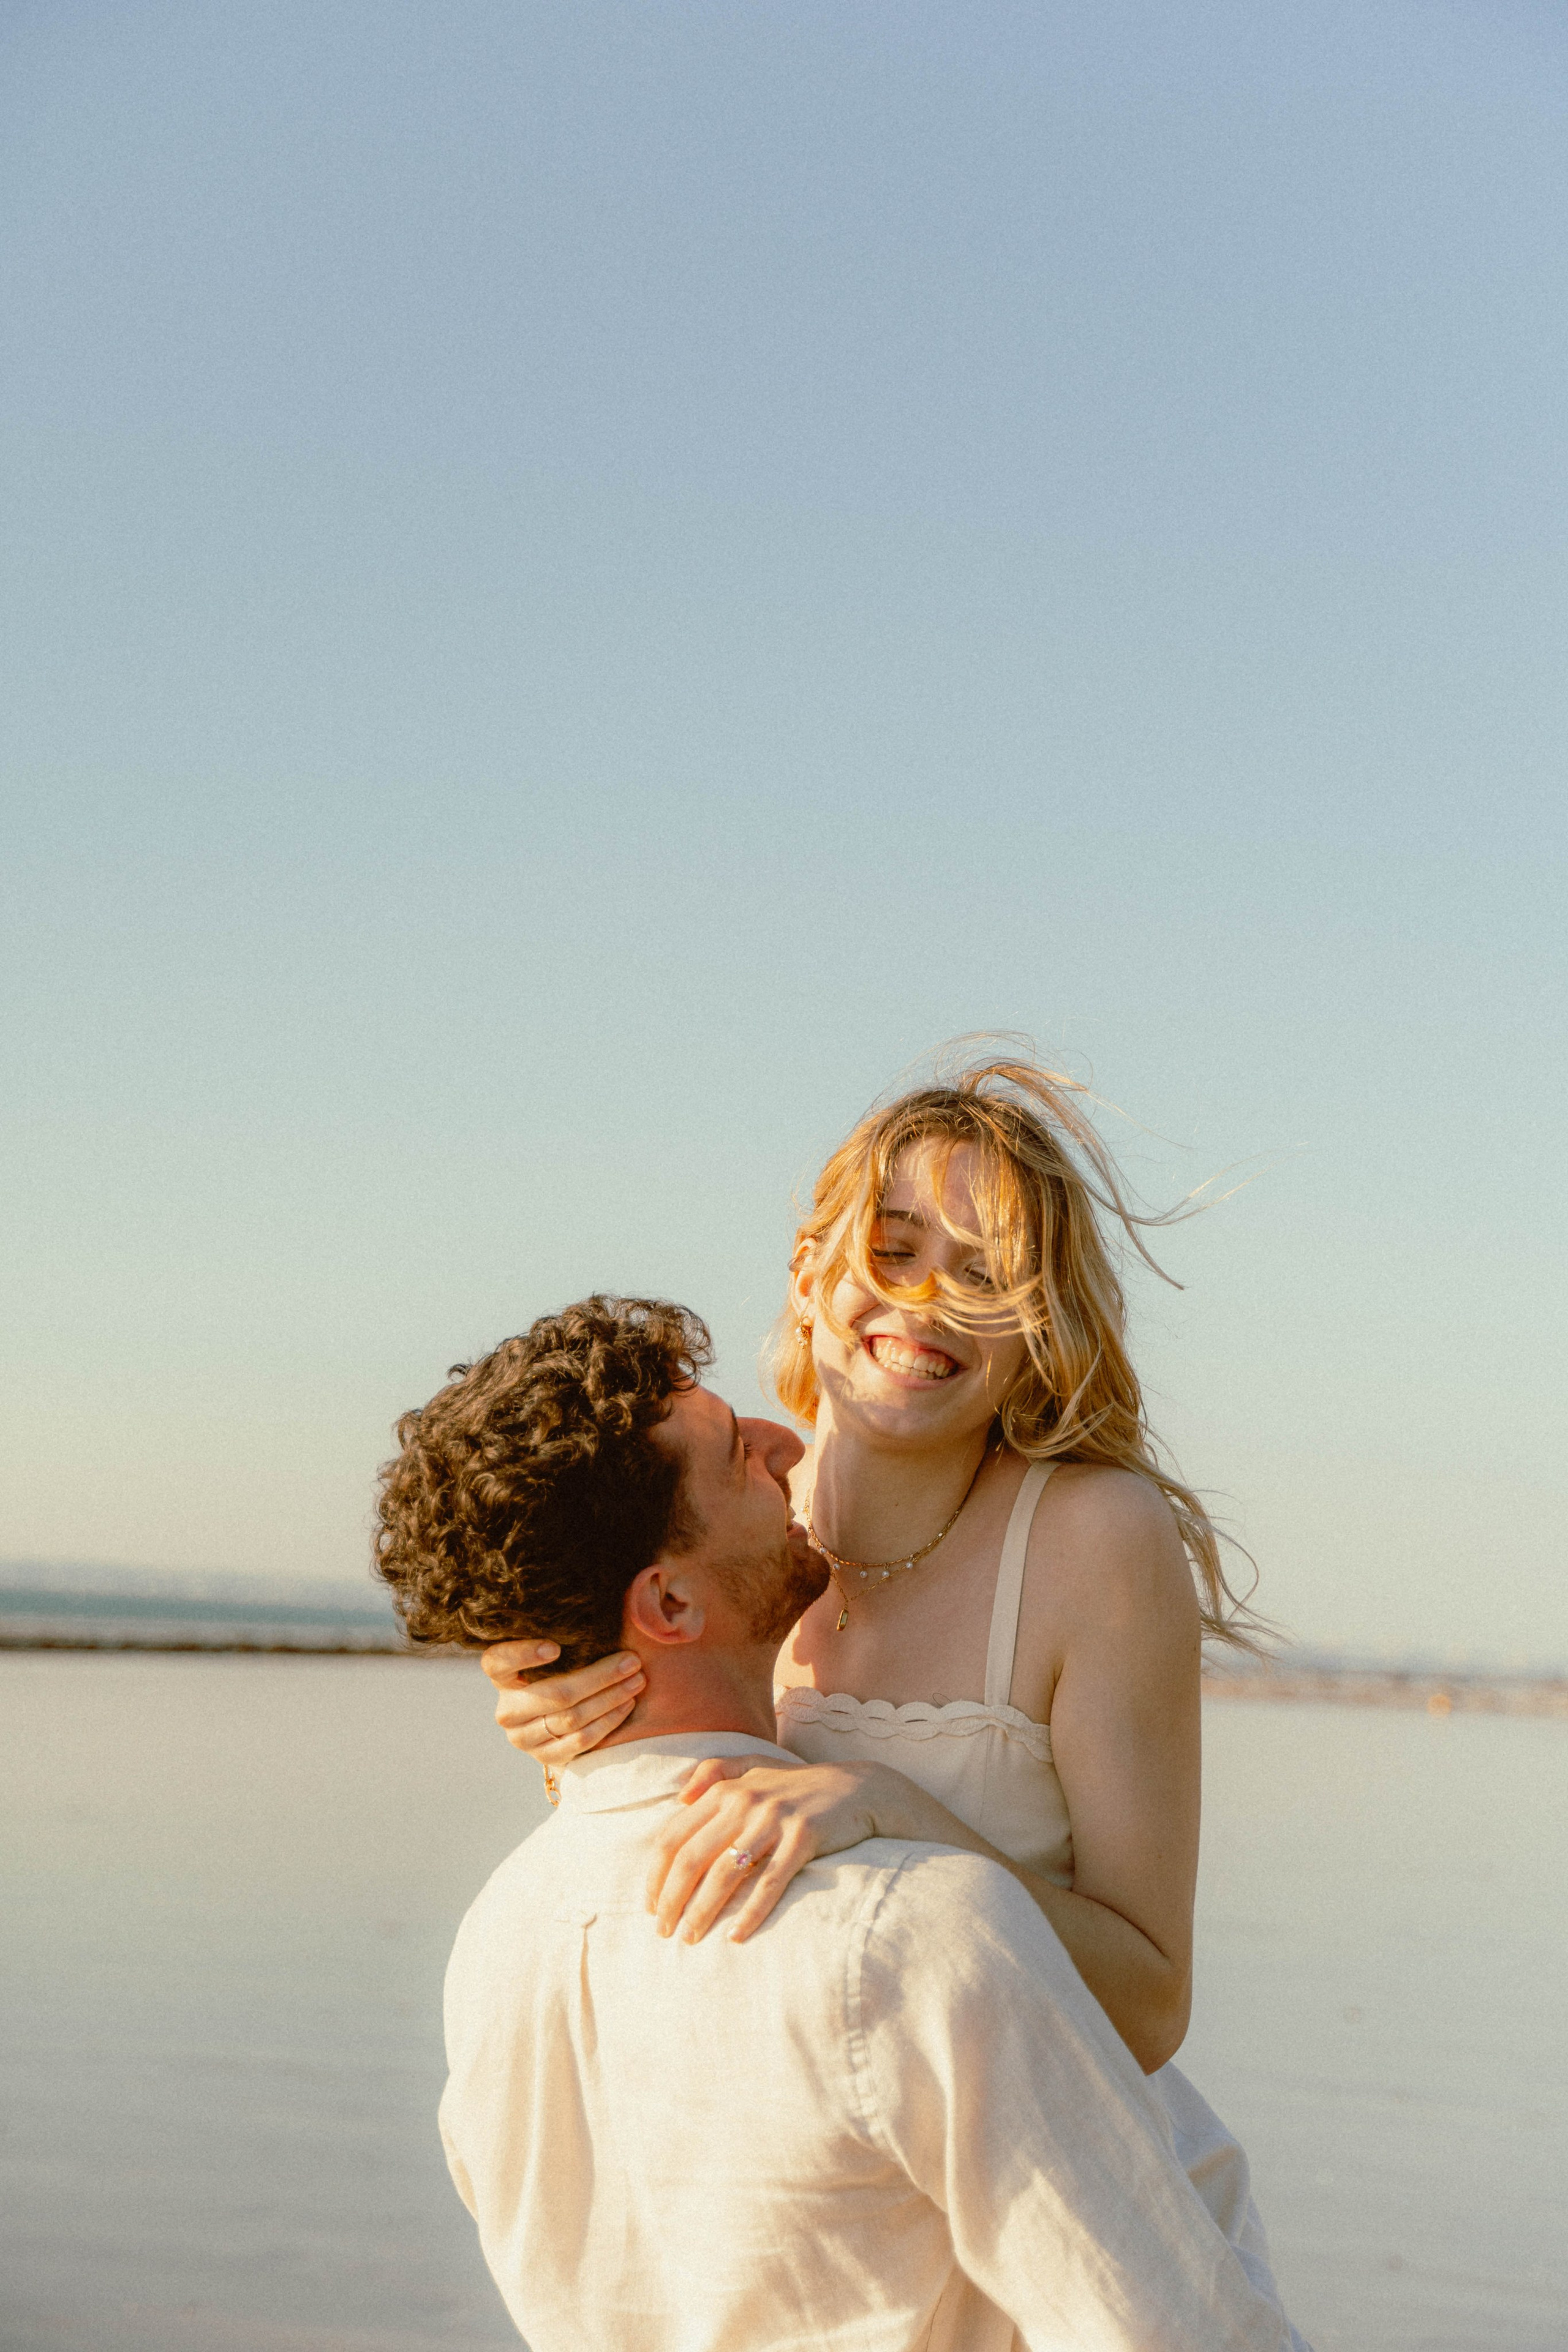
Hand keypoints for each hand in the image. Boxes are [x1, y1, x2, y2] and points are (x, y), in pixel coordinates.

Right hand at [481, 1642, 645, 1766]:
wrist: (551, 1722)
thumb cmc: (556, 1672)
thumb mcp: (550, 1656)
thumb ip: (563, 1639)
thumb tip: (600, 1612)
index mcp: (501, 1677)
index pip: (499, 1662)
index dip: (524, 1654)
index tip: (555, 1646)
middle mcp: (507, 1710)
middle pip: (554, 1694)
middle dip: (599, 1676)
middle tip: (631, 1660)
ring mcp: (524, 1738)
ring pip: (571, 1718)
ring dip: (610, 1698)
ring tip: (636, 1680)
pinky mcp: (545, 1757)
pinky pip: (581, 1741)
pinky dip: (608, 1721)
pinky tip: (627, 1704)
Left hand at [645, 1757, 885, 1945]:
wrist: (859, 1788)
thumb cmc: (799, 1785)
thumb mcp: (755, 1767)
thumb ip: (716, 1771)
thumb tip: (679, 1795)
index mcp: (726, 1789)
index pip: (674, 1836)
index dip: (656, 1875)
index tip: (651, 1906)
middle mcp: (745, 1800)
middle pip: (692, 1858)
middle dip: (672, 1900)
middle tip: (664, 1932)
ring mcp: (774, 1819)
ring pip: (725, 1874)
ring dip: (703, 1911)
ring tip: (691, 1938)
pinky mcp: (804, 1837)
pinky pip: (770, 1883)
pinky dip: (750, 1913)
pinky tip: (736, 1937)